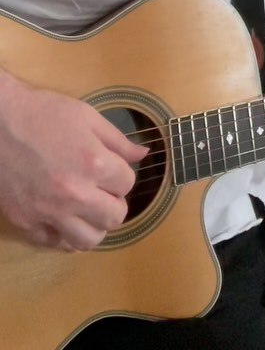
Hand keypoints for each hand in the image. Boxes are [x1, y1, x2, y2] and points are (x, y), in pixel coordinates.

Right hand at [0, 76, 146, 250]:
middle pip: (115, 217)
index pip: (127, 184)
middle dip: (115, 202)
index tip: (112, 168)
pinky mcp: (28, 224)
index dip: (122, 175)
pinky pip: (57, 245)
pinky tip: (66, 220)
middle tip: (104, 190)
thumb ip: (118, 140)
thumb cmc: (42, 113)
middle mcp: (75, 194)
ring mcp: (49, 213)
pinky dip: (67, 236)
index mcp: (94, 164)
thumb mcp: (86, 116)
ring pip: (89, 240)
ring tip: (89, 210)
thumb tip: (143, 154)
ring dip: (95, 226)